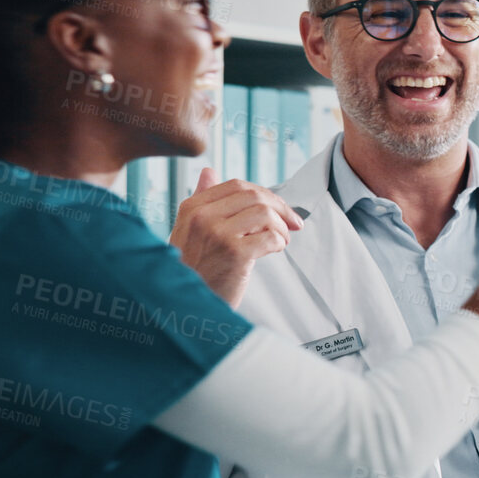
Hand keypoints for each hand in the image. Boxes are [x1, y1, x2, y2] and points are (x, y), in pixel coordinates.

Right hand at [170, 167, 303, 305]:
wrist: (185, 306)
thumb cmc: (192, 270)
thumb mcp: (188, 230)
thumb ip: (202, 201)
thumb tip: (210, 171)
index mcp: (192, 207)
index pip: (235, 185)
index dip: (263, 193)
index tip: (278, 206)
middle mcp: (202, 217)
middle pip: (253, 196)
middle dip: (280, 207)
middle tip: (293, 222)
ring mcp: (217, 234)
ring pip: (264, 214)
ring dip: (281, 226)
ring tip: (282, 239)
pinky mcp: (234, 254)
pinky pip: (269, 237)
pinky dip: (279, 242)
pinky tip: (275, 249)